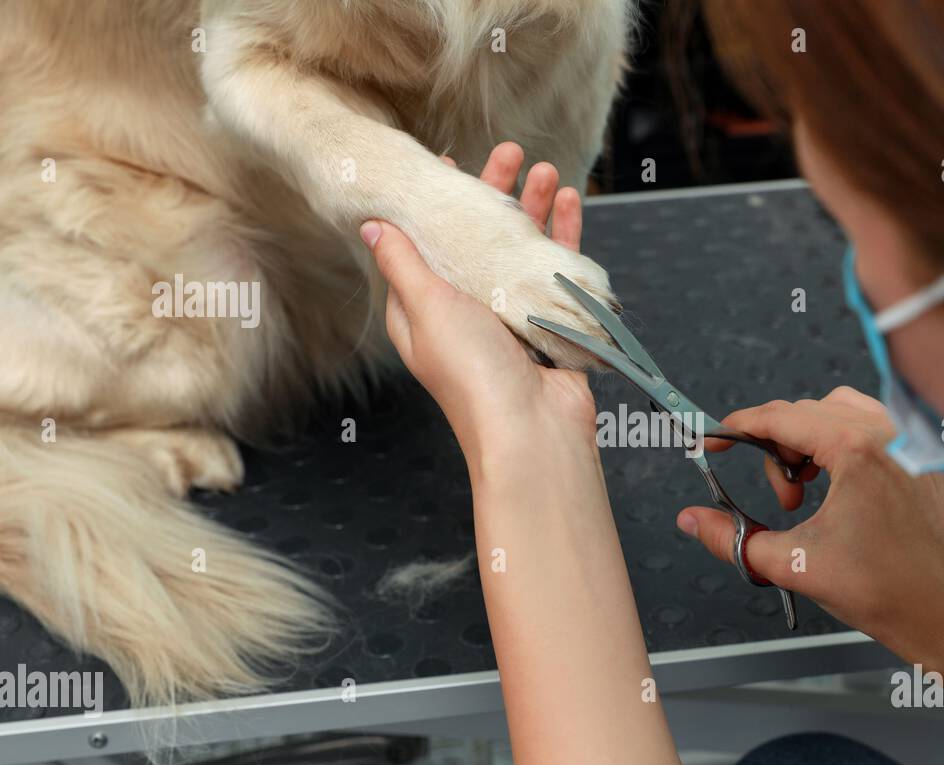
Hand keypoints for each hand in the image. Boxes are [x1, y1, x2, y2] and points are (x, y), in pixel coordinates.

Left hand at [363, 143, 595, 463]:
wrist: (531, 431)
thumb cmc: (472, 374)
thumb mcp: (427, 309)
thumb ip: (403, 263)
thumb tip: (371, 225)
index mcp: (426, 312)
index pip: (426, 246)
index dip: (435, 205)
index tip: (446, 162)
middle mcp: (468, 311)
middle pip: (478, 240)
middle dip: (494, 195)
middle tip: (509, 152)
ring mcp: (512, 317)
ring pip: (521, 250)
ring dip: (533, 208)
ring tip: (545, 169)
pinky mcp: (551, 323)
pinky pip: (556, 268)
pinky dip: (563, 234)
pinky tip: (570, 201)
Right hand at [677, 386, 943, 648]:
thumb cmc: (884, 592)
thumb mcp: (792, 564)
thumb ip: (731, 538)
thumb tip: (691, 519)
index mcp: (858, 449)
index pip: (780, 417)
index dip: (738, 427)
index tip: (714, 441)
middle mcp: (888, 433)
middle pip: (806, 413)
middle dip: (776, 450)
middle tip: (780, 502)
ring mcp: (910, 440)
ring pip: (838, 412)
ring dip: (808, 443)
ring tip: (806, 494)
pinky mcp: (923, 454)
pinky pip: (871, 426)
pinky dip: (841, 444)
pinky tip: (836, 488)